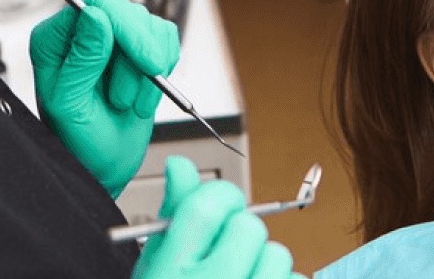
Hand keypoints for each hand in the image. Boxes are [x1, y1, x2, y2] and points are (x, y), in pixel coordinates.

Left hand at [31, 0, 178, 195]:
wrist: (103, 164)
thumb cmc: (78, 142)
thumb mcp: (71, 105)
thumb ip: (81, 60)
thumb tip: (95, 15)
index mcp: (55, 40)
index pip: (98, 4)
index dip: (128, 27)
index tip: (147, 62)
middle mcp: (83, 33)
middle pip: (128, 12)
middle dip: (142, 52)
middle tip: (149, 79)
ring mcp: (113, 39)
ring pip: (151, 27)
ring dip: (149, 71)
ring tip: (130, 102)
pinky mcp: (138, 49)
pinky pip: (166, 39)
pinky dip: (165, 69)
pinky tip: (146, 95)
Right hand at [133, 156, 300, 278]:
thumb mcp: (155, 268)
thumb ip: (173, 215)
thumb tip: (181, 165)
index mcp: (170, 271)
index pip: (208, 204)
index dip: (220, 199)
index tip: (219, 211)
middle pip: (250, 226)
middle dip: (241, 237)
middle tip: (224, 259)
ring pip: (279, 254)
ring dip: (265, 265)